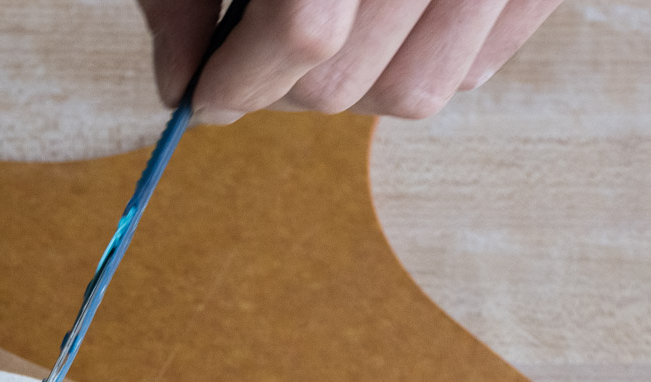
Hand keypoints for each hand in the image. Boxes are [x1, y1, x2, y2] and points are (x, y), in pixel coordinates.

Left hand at [138, 0, 562, 120]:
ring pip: (413, 93)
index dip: (240, 78)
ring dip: (350, 86)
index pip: (303, 32)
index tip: (207, 93)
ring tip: (319, 38)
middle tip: (251, 63)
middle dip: (281, 90)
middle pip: (347, 80)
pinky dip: (415, 59)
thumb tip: (179, 81)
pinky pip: (472, 67)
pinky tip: (381, 18)